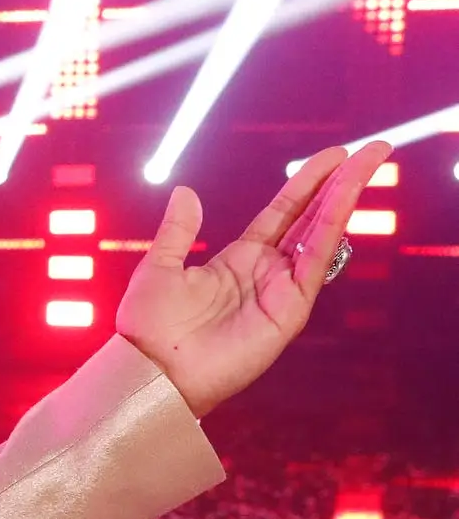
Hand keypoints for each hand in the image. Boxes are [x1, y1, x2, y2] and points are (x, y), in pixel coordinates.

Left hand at [116, 142, 391, 416]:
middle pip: (312, 218)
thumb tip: (185, 191)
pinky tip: (342, 203)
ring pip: (321, 235)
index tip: (333, 156)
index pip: (284, 213)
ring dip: (344, 198)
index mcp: (239, 260)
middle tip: (371, 149)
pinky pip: (313, 263)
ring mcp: (282, 291)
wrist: (151, 369)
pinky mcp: (289, 311)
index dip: (308, 183)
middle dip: (341, 183)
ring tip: (366, 162)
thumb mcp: (160, 266)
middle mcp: (267, 272)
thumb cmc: (149, 327)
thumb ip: (178, 230)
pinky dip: (328, 231)